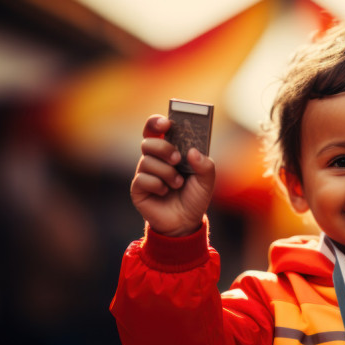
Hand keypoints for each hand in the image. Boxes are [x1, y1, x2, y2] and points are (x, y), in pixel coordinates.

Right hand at [130, 115, 215, 236]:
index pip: (156, 129)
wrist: (186, 222)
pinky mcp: (138, 188)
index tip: (166, 123)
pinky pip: (143, 179)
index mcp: (170, 151)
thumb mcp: (207, 181)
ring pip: (147, 161)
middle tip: (177, 159)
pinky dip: (158, 185)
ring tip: (177, 184)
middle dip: (164, 148)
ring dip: (166, 172)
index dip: (157, 122)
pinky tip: (165, 192)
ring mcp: (144, 173)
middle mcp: (154, 159)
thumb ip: (205, 165)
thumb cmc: (195, 197)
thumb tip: (193, 152)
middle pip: (148, 141)